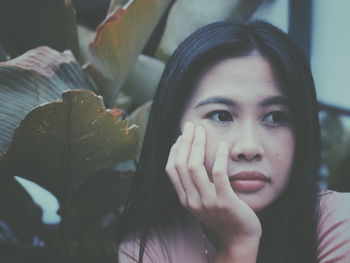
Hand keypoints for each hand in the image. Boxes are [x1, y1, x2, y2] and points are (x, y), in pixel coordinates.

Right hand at [165, 122, 261, 250]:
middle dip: (185, 141)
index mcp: (184, 199)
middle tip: (192, 126)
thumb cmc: (222, 215)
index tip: (182, 136)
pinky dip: (219, 157)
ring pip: (195, 167)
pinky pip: (218, 175)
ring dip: (198, 145)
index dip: (175, 150)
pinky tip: (223, 146)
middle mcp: (192, 200)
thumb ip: (194, 184)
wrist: (238, 238)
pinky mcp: (225, 202)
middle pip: (181, 164)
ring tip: (203, 131)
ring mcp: (207, 202)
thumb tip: (191, 156)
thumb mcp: (202, 200)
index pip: (171, 169)